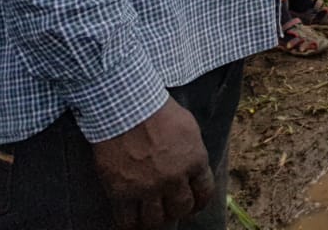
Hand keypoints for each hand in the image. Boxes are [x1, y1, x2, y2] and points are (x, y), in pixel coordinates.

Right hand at [91, 98, 212, 229]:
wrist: (127, 109)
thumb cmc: (159, 112)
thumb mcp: (189, 128)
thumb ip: (193, 151)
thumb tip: (193, 168)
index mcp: (195, 160)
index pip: (204, 192)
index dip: (200, 202)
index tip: (195, 205)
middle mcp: (174, 178)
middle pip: (181, 209)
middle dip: (178, 211)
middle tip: (172, 210)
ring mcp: (148, 187)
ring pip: (155, 220)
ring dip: (156, 220)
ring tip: (152, 216)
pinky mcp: (122, 192)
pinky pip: (127, 221)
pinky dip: (130, 225)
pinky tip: (132, 222)